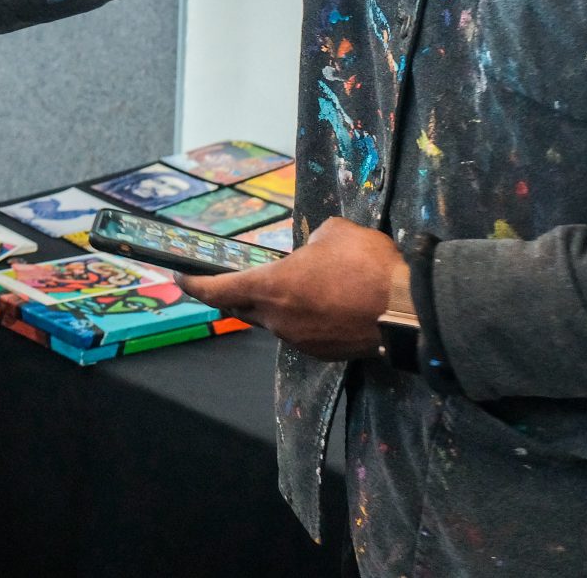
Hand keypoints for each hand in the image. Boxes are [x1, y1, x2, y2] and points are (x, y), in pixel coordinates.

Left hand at [174, 218, 404, 361]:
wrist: (406, 310)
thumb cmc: (365, 264)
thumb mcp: (334, 234)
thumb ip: (312, 244)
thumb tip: (312, 254)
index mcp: (270, 287)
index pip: (219, 290)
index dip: (196, 285)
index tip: (180, 279)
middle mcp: (278, 319)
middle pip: (244, 308)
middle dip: (235, 295)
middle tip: (232, 283)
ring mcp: (300, 341)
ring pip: (277, 321)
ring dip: (280, 305)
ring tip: (303, 286)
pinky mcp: (324, 353)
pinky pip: (303, 332)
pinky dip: (305, 317)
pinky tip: (327, 304)